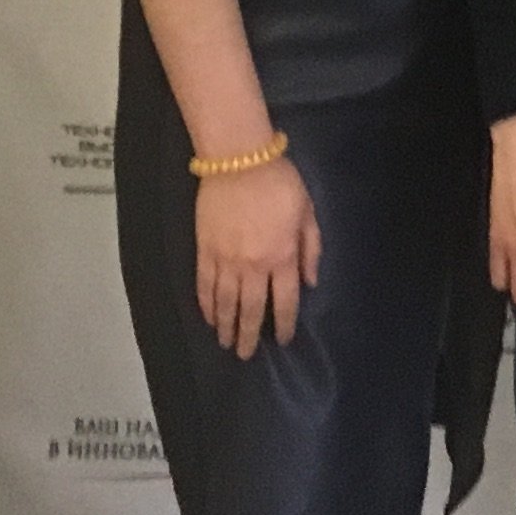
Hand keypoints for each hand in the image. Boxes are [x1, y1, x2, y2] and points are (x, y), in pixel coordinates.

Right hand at [191, 157, 320, 359]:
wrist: (239, 159)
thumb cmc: (279, 182)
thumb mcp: (308, 211)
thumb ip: (311, 248)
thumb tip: (310, 282)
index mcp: (283, 256)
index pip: (285, 300)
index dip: (284, 323)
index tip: (282, 338)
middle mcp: (254, 265)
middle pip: (251, 310)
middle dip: (249, 335)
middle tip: (246, 355)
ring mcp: (226, 260)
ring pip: (225, 303)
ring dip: (226, 326)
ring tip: (226, 343)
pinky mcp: (204, 251)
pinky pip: (204, 286)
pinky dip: (206, 305)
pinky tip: (209, 317)